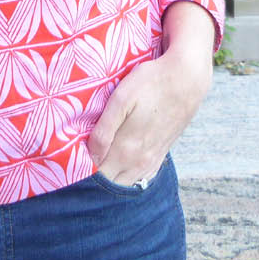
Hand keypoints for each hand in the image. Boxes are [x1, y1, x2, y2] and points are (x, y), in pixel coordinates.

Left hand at [87, 1, 214, 184]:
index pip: (97, 175)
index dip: (82, 170)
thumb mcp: (122, 98)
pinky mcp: (162, 152)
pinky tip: (122, 164)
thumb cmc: (151, 82)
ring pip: (126, 181)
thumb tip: (91, 156)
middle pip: (110, 181)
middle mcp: (139, 161)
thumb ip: (104, 130)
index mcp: (126, 149)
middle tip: (80, 159)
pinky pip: (142, 176)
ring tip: (99, 160)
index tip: (71, 158)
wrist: (187, 78)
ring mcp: (153, 159)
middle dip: (94, 176)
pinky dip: (129, 175)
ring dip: (111, 176)